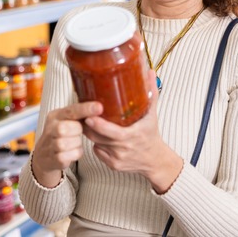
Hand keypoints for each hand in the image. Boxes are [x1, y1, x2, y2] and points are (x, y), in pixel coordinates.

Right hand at [31, 100, 102, 187]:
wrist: (44, 155)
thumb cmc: (61, 134)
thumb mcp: (66, 120)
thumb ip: (79, 114)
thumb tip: (100, 108)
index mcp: (55, 116)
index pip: (71, 111)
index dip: (86, 109)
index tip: (100, 107)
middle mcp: (50, 128)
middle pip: (69, 128)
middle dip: (77, 130)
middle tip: (77, 132)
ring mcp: (50, 144)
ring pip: (69, 143)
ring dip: (76, 143)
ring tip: (74, 142)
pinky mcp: (54, 159)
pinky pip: (72, 155)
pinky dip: (76, 153)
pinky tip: (72, 151)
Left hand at [82, 69, 183, 193]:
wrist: (155, 161)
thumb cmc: (151, 135)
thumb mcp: (152, 115)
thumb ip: (151, 93)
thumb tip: (150, 72)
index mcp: (133, 136)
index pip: (112, 132)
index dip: (98, 125)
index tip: (89, 115)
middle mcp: (124, 149)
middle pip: (98, 137)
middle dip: (88, 126)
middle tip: (82, 114)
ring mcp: (117, 158)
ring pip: (96, 143)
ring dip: (90, 132)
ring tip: (87, 120)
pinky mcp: (113, 165)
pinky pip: (97, 152)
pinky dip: (96, 143)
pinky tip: (98, 135)